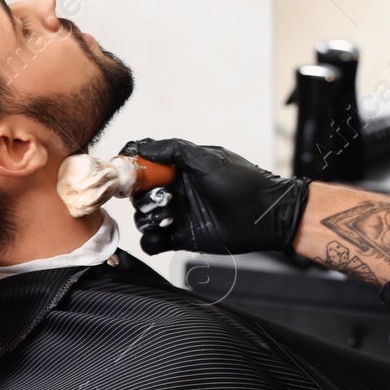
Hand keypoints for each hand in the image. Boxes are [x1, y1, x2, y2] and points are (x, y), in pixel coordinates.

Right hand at [121, 138, 308, 256]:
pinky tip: (160, 237)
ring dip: (148, 218)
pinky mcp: (182, 237)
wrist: (267, 217)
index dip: (130, 169)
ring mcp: (178, 214)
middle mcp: (176, 190)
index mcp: (180, 168)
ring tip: (167, 217)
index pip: (145, 165)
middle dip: (142, 197)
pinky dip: (150, 241)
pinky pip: (154, 242)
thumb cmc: (244, 183)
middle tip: (161, 199)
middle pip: (139, 193)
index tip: (123, 174)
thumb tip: (142, 147)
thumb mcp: (207, 159)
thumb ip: (173, 150)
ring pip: (144, 217)